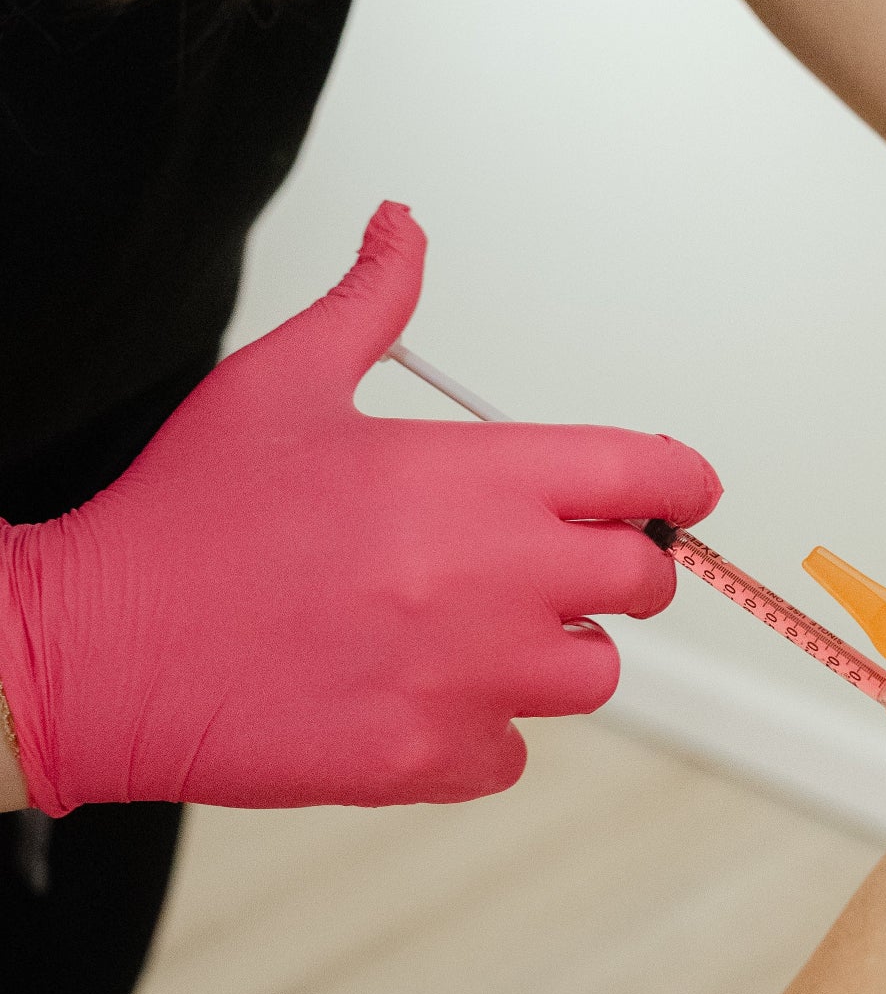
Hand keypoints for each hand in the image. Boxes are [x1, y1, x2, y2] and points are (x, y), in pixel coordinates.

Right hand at [0, 203, 720, 813]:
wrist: (100, 650)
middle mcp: (493, 581)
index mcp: (473, 478)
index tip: (676, 492)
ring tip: (464, 629)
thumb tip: (404, 232)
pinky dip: (479, 731)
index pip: (646, 475)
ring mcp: (469, 680)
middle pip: (642, 582)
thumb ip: (372, 306)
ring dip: (550, 652)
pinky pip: (512, 753)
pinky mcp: (434, 761)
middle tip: (551, 561)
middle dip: (613, 567)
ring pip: (590, 675)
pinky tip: (409, 692)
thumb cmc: (187, 522)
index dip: (677, 482)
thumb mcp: (281, 383)